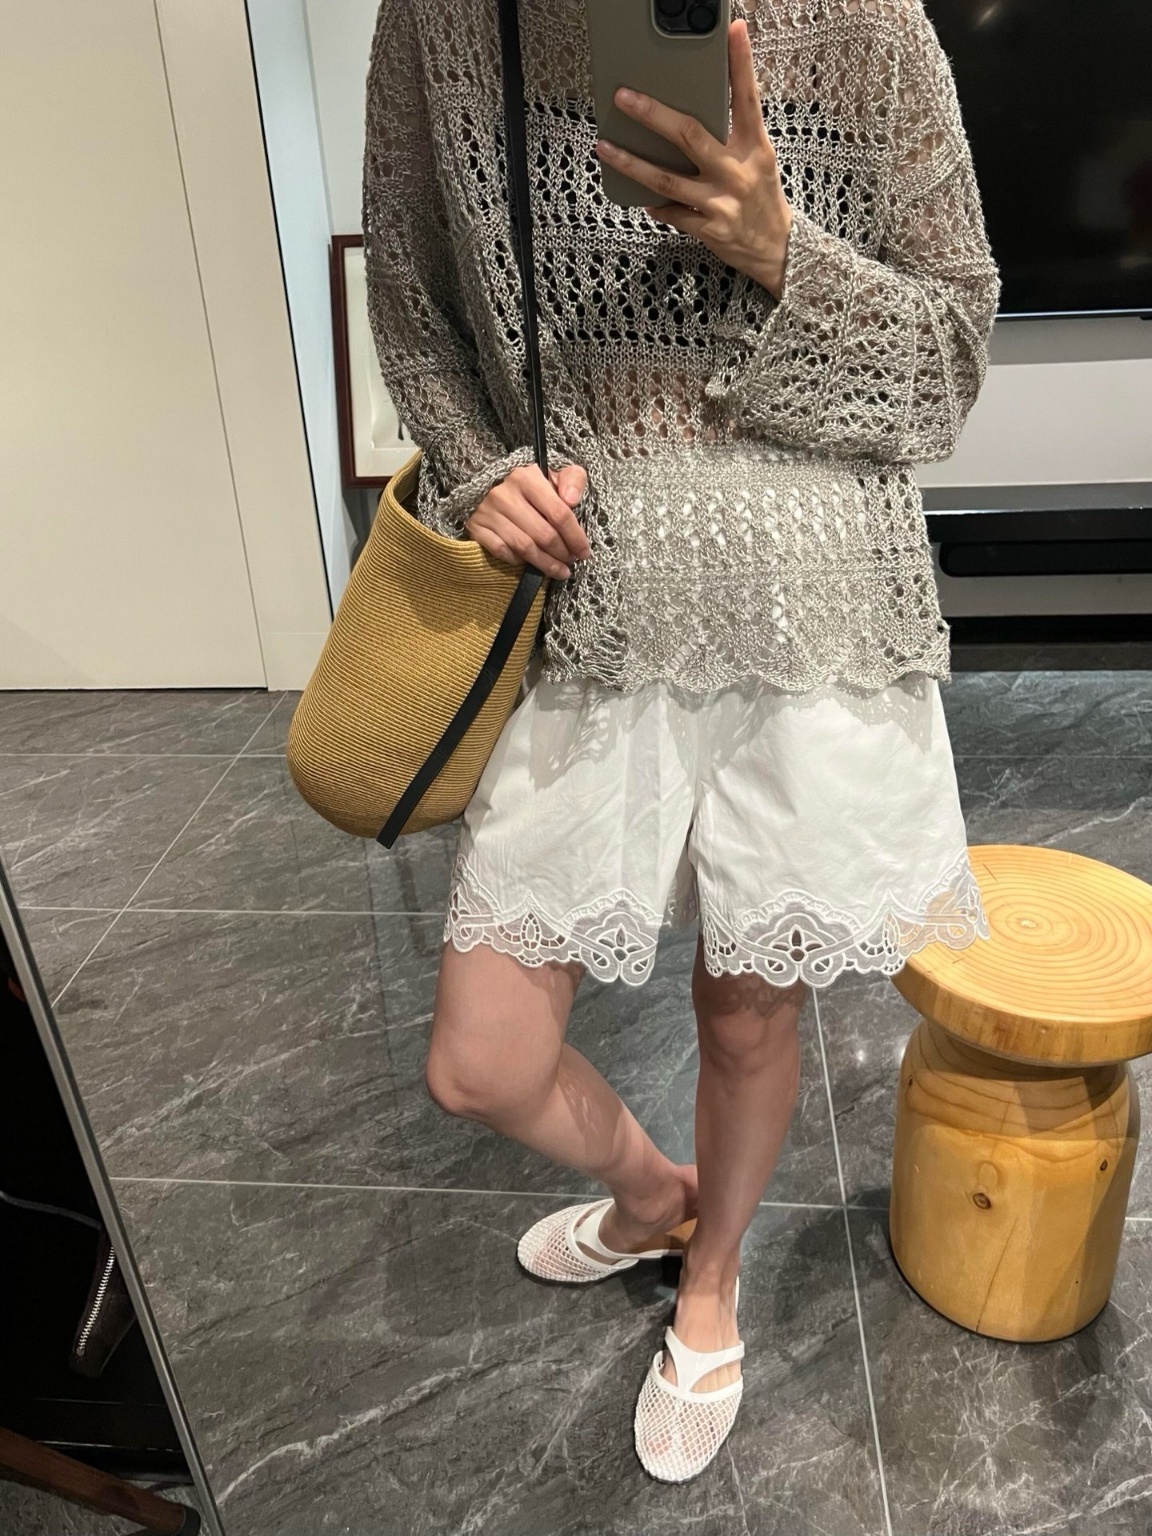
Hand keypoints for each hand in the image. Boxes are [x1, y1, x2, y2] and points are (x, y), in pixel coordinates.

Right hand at [465, 462, 590, 578]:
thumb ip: (572, 479)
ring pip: (524, 547)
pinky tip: (530, 563)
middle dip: (562, 553)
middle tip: (571, 561)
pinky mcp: (476, 527)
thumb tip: (572, 500)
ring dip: (545, 563)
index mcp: (527, 477)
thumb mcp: (554, 471)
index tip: (584, 552)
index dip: (575, 537)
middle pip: (543, 535)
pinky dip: (518, 561)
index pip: (559, 514)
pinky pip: (501, 551)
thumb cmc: (529, 481)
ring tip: (560, 571)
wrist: (488, 480)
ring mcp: (488, 512)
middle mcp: (505, 495)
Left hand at [594, 19, 792, 298]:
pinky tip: (641, 198)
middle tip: (623, 96)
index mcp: (754, 146)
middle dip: (653, 114)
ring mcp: (721, 202)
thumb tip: (691, 110)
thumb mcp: (757, 159)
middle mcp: (737, 171)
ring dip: (632, 163)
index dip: (740, 64)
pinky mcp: (709, 229)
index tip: (733, 30)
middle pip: (689, 135)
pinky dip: (655, 204)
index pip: (747, 98)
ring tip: (604, 147)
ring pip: (667, 179)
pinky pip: (672, 213)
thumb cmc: (762, 196)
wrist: (778, 250)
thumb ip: (732, 134)